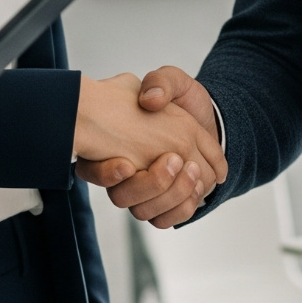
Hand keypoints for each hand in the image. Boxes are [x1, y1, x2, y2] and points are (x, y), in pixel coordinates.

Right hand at [77, 66, 221, 227]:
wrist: (207, 115)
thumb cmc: (184, 101)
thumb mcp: (173, 81)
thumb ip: (161, 82)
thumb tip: (149, 101)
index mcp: (118, 143)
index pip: (94, 170)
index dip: (105, 173)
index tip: (126, 165)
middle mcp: (127, 170)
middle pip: (123, 197)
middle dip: (151, 183)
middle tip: (176, 160)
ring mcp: (144, 190)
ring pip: (143, 212)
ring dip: (169, 194)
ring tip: (190, 171)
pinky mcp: (164, 203)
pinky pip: (163, 221)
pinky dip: (180, 209)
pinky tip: (195, 190)